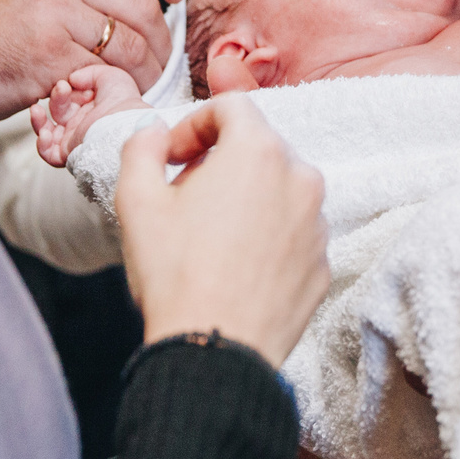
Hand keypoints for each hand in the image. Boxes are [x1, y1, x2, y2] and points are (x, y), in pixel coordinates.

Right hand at [0, 0, 186, 128]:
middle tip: (159, 68)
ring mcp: (53, 14)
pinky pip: (106, 76)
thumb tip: (143, 11)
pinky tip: (104, 100)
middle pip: (143, 7)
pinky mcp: (48, 57)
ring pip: (131, 46)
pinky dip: (115, 94)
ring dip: (145, 76)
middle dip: (162, 46)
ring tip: (137, 89)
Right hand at [32, 64, 147, 166]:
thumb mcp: (110, 75)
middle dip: (56, 98)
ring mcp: (75, 138)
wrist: (124, 123)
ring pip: (48, 133)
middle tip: (63, 88)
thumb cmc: (123, 100)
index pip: (69, 98)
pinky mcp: (71, 153)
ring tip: (36, 110)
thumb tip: (72, 79)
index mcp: (91, 107)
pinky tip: (45, 132)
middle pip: (58, 111)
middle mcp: (82, 123)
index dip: (65, 89)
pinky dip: (42, 144)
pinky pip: (49, 154)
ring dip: (38, 121)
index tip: (72, 82)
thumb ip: (89, 72)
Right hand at [117, 95, 329, 366]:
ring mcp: (318, 223)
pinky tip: (233, 267)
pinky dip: (266, 236)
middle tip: (182, 197)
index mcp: (259, 152)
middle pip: (257, 147)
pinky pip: (292, 232)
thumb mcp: (136, 201)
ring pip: (278, 190)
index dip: (192, 124)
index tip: (169, 156)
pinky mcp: (322, 263)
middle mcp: (301, 178)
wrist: (215, 351)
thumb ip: (140, 149)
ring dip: (245, 199)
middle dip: (218, 162)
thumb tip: (152, 134)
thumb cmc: (176, 274)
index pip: (231, 107)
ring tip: (208, 237)